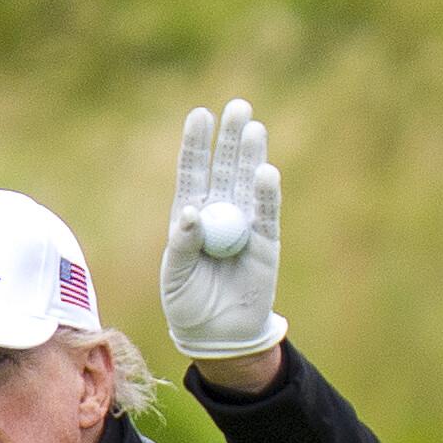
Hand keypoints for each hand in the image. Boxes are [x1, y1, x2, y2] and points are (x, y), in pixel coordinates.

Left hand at [162, 99, 287, 376]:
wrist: (218, 337)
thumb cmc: (188, 305)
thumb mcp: (175, 276)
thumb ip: (182, 244)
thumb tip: (191, 213)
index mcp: (191, 216)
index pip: (194, 172)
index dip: (198, 144)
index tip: (200, 114)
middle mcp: (220, 214)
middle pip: (226, 169)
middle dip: (231, 139)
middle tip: (237, 106)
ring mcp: (244, 227)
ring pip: (248, 185)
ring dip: (252, 156)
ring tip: (254, 126)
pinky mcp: (265, 246)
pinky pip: (267, 216)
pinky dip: (266, 196)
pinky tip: (265, 172)